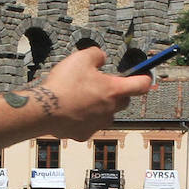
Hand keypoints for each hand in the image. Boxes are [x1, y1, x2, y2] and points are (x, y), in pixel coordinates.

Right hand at [38, 47, 152, 140]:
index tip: (144, 76)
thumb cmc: (63, 84)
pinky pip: (89, 125)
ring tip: (81, 97)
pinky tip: (70, 110)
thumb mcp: (81, 57)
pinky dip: (83, 118)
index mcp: (113, 90)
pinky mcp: (84, 134)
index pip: (141, 85)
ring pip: (107, 114)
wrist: (43, 110)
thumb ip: (97, 54)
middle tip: (100, 84)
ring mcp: (98, 124)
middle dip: (117, 93)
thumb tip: (101, 58)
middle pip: (124, 101)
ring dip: (100, 106)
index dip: (145, 78)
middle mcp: (110, 109)